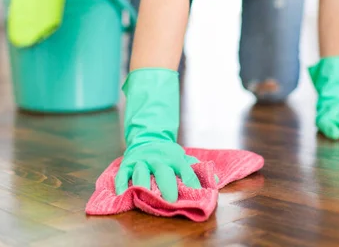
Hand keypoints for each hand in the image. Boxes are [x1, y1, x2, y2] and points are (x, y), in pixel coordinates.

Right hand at [114, 68, 201, 201]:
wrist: (148, 138)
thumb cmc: (168, 155)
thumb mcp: (183, 158)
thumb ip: (198, 169)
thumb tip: (217, 181)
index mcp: (174, 158)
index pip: (185, 170)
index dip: (191, 181)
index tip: (197, 193)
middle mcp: (158, 159)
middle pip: (163, 172)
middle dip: (167, 185)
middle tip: (171, 199)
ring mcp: (141, 161)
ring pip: (141, 172)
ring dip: (143, 183)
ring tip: (145, 196)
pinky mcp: (127, 164)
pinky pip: (122, 174)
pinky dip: (121, 184)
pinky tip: (122, 194)